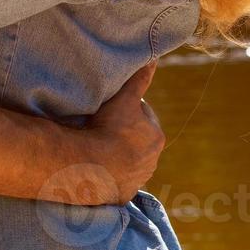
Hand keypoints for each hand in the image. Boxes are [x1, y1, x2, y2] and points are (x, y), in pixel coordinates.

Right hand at [83, 60, 164, 202]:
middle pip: (136, 140)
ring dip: (115, 153)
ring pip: (127, 160)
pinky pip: (115, 179)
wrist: (94, 167)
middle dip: (123, 133)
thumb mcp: (125, 98)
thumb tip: (153, 56)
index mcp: (156, 137)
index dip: (126, 109)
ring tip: (95, 144)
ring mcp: (137, 179)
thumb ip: (140, 78)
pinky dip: (107, 172)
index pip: (142, 116)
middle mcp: (152, 161)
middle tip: (101, 125)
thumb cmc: (110, 129)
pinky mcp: (122, 193)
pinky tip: (94, 164)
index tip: (112, 108)